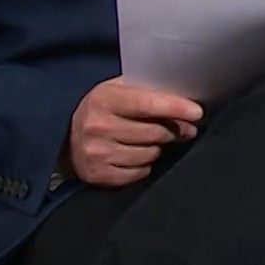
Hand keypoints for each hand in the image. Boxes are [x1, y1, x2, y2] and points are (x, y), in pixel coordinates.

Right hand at [65, 77, 202, 187]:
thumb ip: (147, 91)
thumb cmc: (104, 108)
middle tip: (183, 128)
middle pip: (153, 133)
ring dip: (158, 148)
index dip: (175, 108)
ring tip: (153, 140)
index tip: (197, 112)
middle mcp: (98, 126)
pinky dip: (145, 165)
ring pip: (149, 154)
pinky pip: (139, 173)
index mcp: (104, 99)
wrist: (67, 137)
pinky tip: (138, 155)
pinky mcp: (99, 174)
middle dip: (173, 130)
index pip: (147, 104)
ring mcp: (96, 153)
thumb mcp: (118, 90)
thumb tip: (186, 100)